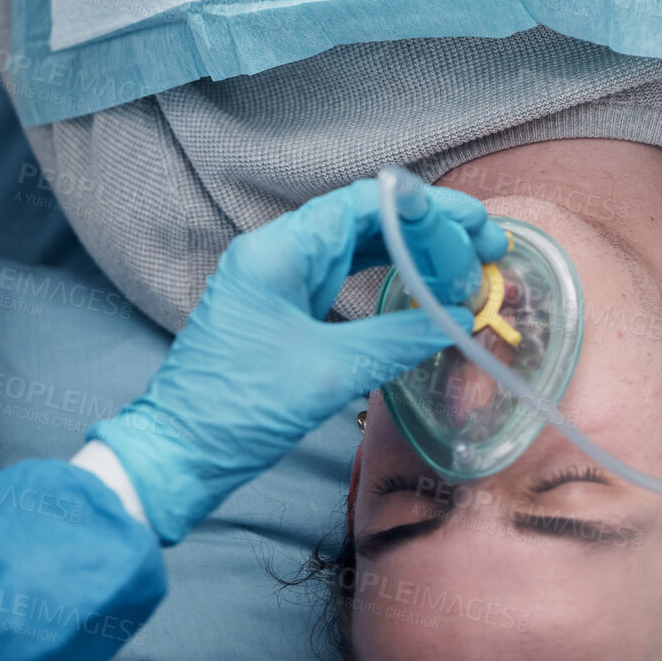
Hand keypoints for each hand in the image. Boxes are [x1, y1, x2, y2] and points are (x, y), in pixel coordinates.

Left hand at [88, 178, 506, 543]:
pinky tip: (423, 288)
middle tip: (485, 249)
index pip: (366, 203)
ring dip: (412, 252)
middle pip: (367, 218)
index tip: (475, 226)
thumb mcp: (328, 373)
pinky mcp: (284, 308)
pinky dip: (386, 277)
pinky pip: (344, 276)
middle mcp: (279, 251)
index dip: (428, 209)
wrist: (176, 456)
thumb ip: (396, 339)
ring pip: (359, 246)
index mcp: (280, 250)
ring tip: (465, 266)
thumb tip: (456, 320)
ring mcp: (280, 279)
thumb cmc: (239, 410)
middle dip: (429, 229)